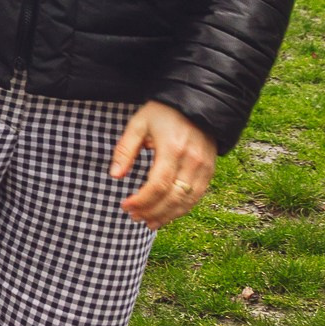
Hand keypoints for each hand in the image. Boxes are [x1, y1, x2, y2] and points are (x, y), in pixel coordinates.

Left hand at [111, 100, 216, 228]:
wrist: (197, 102)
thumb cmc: (163, 112)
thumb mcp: (138, 124)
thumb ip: (125, 150)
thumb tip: (114, 176)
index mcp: (172, 149)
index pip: (157, 185)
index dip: (141, 200)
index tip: (125, 206)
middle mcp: (192, 161)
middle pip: (172, 198)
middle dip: (152, 212)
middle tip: (134, 217)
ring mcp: (204, 168)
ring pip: (187, 202)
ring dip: (167, 216)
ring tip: (147, 222)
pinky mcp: (209, 171)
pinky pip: (197, 197)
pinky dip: (181, 210)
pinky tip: (166, 215)